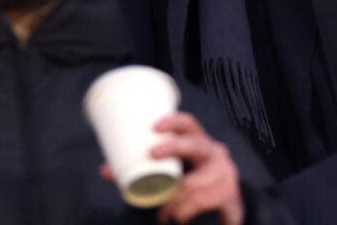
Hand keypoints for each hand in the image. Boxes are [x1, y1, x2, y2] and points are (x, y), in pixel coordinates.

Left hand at [99, 112, 243, 223]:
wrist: (224, 213)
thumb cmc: (193, 187)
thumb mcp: (170, 175)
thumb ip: (139, 172)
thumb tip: (105, 170)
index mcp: (200, 144)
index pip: (191, 125)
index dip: (174, 121)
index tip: (155, 127)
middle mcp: (215, 154)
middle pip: (196, 145)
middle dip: (174, 147)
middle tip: (153, 154)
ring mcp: (225, 174)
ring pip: (195, 182)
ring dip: (175, 198)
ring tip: (163, 210)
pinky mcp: (231, 195)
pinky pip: (205, 202)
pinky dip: (187, 213)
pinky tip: (180, 218)